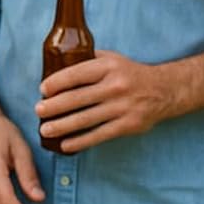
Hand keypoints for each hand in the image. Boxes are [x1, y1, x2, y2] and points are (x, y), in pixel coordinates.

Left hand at [37, 50, 172, 152]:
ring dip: (61, 126)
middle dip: (53, 107)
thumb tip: (56, 61)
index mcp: (108, 67)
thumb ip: (88, 59)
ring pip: (85, 119)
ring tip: (45, 129)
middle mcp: (115, 86)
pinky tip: (65, 145)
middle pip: (77, 98)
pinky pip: (99, 135)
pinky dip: (80, 142)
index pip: (76, 74)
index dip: (56, 83)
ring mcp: (122, 107)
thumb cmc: (130, 74)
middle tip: (38, 111)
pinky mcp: (128, 125)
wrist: (165, 90)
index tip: (42, 90)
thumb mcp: (112, 59)